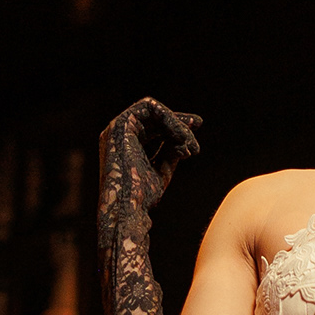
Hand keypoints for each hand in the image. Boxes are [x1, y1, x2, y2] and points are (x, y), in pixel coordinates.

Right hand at [97, 96, 200, 226]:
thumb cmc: (143, 194)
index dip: (176, 124)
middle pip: (155, 118)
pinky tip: (181, 134)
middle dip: (179, 124)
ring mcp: (117, 128)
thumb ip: (170, 150)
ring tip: (188, 142)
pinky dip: (168, 117)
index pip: (154, 126)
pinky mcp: (119, 125)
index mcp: (126, 144)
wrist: (130, 206)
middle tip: (195, 134)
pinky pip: (148, 108)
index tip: (196, 125)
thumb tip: (183, 137)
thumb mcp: (162, 168)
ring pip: (154, 111)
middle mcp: (119, 134)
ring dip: (176, 124)